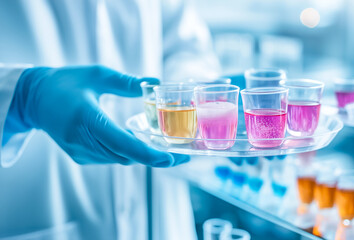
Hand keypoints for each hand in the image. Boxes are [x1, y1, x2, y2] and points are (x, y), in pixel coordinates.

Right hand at [6, 65, 188, 166]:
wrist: (35, 99)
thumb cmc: (66, 82)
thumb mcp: (96, 74)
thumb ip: (126, 82)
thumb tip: (154, 82)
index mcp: (86, 118)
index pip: (121, 143)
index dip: (147, 154)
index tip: (170, 158)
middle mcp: (82, 140)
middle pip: (125, 155)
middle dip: (155, 157)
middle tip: (181, 155)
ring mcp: (80, 151)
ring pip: (120, 159)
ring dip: (142, 155)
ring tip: (166, 149)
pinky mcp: (80, 156)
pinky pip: (110, 158)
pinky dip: (127, 152)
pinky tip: (140, 144)